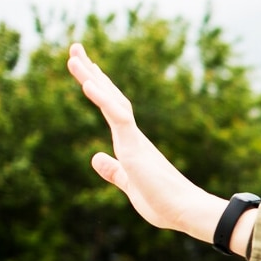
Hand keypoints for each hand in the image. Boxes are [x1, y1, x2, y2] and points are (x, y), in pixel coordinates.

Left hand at [67, 44, 247, 250]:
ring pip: (111, 101)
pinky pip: (118, 117)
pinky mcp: (136, 148)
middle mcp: (133, 136)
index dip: (98, 88)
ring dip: (91, 78)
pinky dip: (103, 99)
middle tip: (75, 49)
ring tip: (74, 56)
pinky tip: (87, 84)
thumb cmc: (165, 203)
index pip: (112, 109)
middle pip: (110, 97)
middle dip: (91, 73)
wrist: (187, 211)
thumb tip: (96, 157)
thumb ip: (113, 171)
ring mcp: (135, 140)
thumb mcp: (130, 185)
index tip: (86, 69)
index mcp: (131, 144)